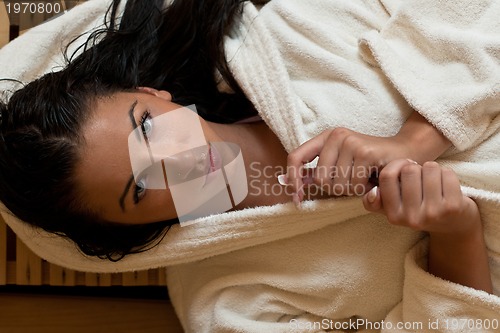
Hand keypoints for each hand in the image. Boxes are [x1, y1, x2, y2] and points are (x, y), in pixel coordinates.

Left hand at [284, 112, 450, 204]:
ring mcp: (351, 142)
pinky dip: (364, 189)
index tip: (297, 197)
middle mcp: (336, 136)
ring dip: (352, 190)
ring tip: (364, 178)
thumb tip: (287, 183)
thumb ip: (315, 173)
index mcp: (325, 138)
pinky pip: (354, 185)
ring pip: (337, 185)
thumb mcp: (339, 165)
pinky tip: (372, 178)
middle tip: (352, 181)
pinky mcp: (365, 152)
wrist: (404, 152)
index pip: (296, 156)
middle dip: (336, 189)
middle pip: (320, 180)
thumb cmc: (369, 163)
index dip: (293, 179)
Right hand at [362, 159, 480, 235]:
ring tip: (433, 180)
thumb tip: (372, 192)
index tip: (404, 167)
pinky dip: (447, 173)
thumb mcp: (393, 209)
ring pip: (429, 168)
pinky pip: (447, 173)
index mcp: (394, 216)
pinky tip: (447, 184)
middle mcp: (412, 218)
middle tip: (421, 176)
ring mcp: (433, 213)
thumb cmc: (419, 209)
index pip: (387, 177)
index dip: (396, 165)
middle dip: (416, 167)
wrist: (453, 225)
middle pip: (409, 170)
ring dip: (432, 169)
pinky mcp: (453, 207)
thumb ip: (375, 202)